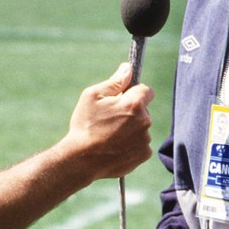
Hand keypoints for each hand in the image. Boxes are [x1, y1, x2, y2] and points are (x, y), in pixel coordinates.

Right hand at [62, 62, 152, 180]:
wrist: (82, 160)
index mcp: (134, 104)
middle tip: (110, 119)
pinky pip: (141, 144)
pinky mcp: (143, 155)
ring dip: (131, 128)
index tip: (123, 99)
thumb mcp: (93, 96)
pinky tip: (116, 147)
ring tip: (110, 135)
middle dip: (131, 112)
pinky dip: (132, 144)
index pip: (146, 90)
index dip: (134, 92)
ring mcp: (145, 140)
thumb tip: (128, 68)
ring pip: (142, 128)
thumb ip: (114, 82)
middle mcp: (145, 121)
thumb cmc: (85, 125)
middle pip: (143, 110)